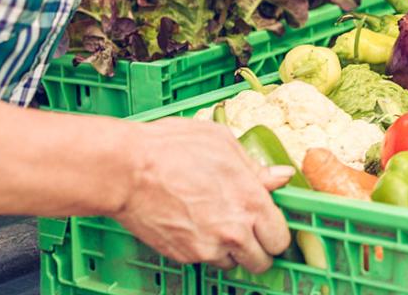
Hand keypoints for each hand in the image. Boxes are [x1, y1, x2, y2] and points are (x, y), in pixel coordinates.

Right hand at [114, 118, 292, 273]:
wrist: (126, 170)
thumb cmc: (173, 149)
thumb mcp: (224, 144)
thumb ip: (256, 168)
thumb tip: (281, 176)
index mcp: (251, 203)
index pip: (280, 239)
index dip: (277, 232)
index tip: (271, 225)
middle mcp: (233, 232)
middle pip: (261, 262)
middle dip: (259, 249)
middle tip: (250, 232)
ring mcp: (206, 248)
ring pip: (232, 264)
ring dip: (232, 252)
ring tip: (219, 226)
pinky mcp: (182, 255)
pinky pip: (204, 260)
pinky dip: (205, 249)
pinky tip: (195, 225)